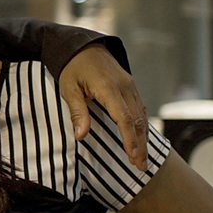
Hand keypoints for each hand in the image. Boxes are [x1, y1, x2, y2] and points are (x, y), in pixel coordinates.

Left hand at [58, 44, 148, 169]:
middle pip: (137, 120)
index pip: (124, 118)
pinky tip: (141, 138)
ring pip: (141, 115)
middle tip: (140, 166)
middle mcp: (125, 87)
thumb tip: (81, 136)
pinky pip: (140, 108)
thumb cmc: (72, 67)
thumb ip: (78, 112)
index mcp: (109, 88)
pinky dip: (141, 125)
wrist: (82, 45)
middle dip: (140, 145)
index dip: (129, 140)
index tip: (133, 157)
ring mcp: (130, 85)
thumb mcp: (69, 89)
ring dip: (143, 137)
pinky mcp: (130, 85)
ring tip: (142, 158)